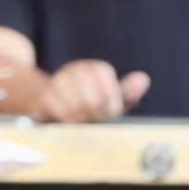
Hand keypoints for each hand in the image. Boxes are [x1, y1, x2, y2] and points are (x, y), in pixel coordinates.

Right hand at [33, 58, 150, 122]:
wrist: (47, 102)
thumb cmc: (86, 103)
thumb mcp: (109, 98)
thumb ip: (128, 91)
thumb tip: (144, 78)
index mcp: (91, 68)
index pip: (101, 71)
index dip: (109, 93)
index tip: (112, 108)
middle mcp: (72, 70)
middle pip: (91, 93)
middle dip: (97, 111)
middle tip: (97, 118)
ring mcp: (56, 83)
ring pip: (76, 105)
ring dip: (82, 118)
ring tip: (83, 120)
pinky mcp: (44, 97)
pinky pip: (61, 112)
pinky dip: (68, 120)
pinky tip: (70, 121)